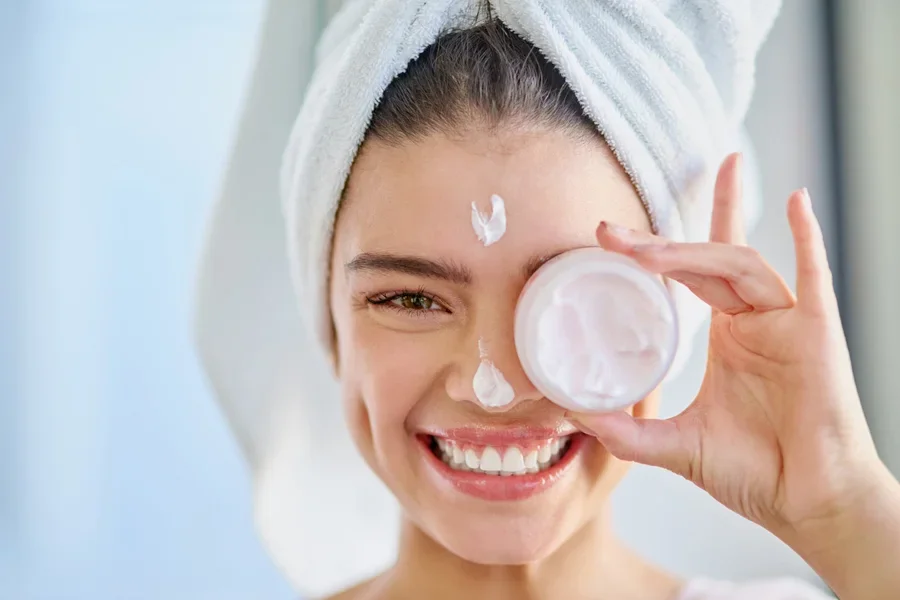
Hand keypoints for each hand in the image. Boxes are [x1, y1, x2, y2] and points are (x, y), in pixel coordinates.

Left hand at [571, 154, 899, 596]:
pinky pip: (815, 277)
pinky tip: (796, 202)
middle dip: (658, 246)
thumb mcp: (676, 446)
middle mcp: (755, 321)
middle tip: (610, 233)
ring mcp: (787, 324)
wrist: (808, 506)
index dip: (653, 251)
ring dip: (694, 253)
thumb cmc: (756, 473)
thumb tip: (570, 413)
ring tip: (646, 253)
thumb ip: (626, 432)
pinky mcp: (818, 335)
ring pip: (741, 266)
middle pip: (706, 261)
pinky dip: (808, 238)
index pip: (691, 274)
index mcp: (728, 337)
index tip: (608, 237)